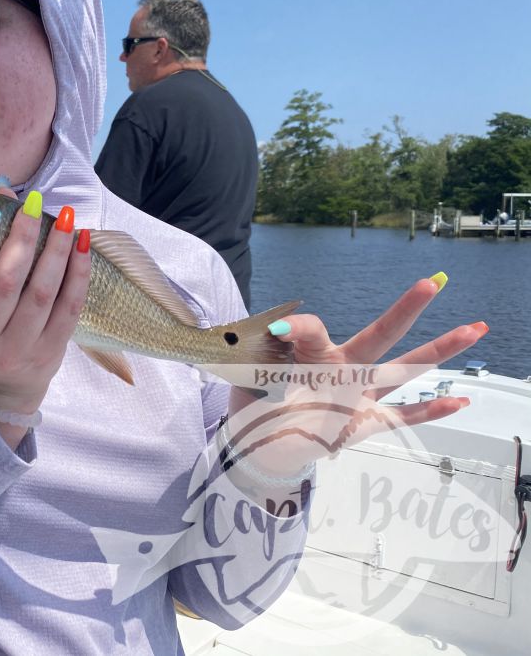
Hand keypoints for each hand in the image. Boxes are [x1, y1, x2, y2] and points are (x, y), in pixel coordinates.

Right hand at [0, 187, 90, 446]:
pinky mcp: (48, 354)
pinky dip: (78, 273)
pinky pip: (68, 307)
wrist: (3, 384)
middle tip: (34, 204)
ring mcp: (14, 351)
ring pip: (40, 293)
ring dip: (56, 250)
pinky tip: (82, 245)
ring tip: (66, 218)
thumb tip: (2, 191)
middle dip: (22, 237)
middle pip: (2, 283)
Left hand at [225, 275, 487, 475]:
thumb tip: (269, 328)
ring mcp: (359, 395)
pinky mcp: (365, 423)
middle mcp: (343, 367)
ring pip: (403, 370)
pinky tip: (460, 401)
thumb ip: (260, 351)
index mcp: (313, 352)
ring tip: (474, 329)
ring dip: (438, 351)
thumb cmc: (258, 400)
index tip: (276, 330)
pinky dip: (430, 410)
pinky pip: (403, 416)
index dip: (296, 327)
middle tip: (432, 283)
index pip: (314, 330)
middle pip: (379, 334)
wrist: (261, 443)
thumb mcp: (251, 373)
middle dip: (405, 310)